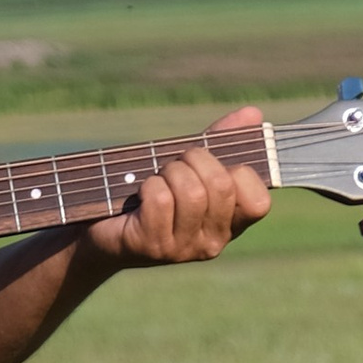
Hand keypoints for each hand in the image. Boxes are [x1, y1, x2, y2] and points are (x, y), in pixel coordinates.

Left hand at [82, 113, 271, 270]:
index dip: (239, 174)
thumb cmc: (153, 192)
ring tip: (157, 177)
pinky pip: (161, 201)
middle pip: (221, 187)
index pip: (259, 203)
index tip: (214, 167)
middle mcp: (213, 243)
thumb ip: (222, 141)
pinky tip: (141, 194)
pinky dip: (148, 185)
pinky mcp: (152, 247)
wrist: (103, 229)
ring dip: (169, 172)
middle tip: (174, 164)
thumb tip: (253, 114)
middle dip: (194, 160)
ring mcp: (183, 249)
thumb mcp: (190, 165)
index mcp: (230, 225)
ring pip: (192, 193)